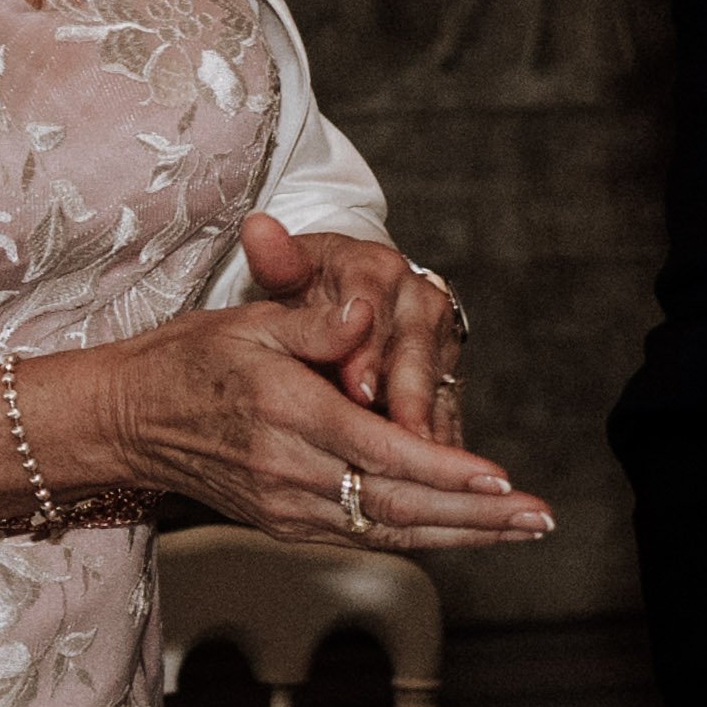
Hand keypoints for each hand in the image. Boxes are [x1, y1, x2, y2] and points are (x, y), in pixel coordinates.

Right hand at [93, 283, 540, 551]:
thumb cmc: (188, 360)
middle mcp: (287, 469)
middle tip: (539, 517)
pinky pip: (364, 536)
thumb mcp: (247, 320)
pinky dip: (421, 536)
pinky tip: (465, 532)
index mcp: (282, 411)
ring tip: (522, 529)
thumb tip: (368, 313)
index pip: (380, 450)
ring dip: (462, 534)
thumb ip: (316, 322)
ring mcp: (285, 505)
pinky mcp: (284, 524)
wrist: (125, 420)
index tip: (502, 477)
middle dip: (478, 514)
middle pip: (399, 504)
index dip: (446, 468)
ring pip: (389, 531)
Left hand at [240, 216, 473, 450]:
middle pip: (417, 354)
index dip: (367, 352)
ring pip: (439, 388)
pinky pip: (448, 413)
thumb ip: (276, 257)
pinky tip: (437, 478)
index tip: (357, 389)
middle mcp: (418, 302)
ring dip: (433, 429)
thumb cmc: (303, 284)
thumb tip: (259, 228)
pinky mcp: (446, 377)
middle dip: (410, 398)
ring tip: (426, 469)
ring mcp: (438, 342)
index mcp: (378, 268)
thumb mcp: (287, 268)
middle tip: (402, 439)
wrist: (340, 294)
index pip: (374, 307)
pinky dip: (442, 445)